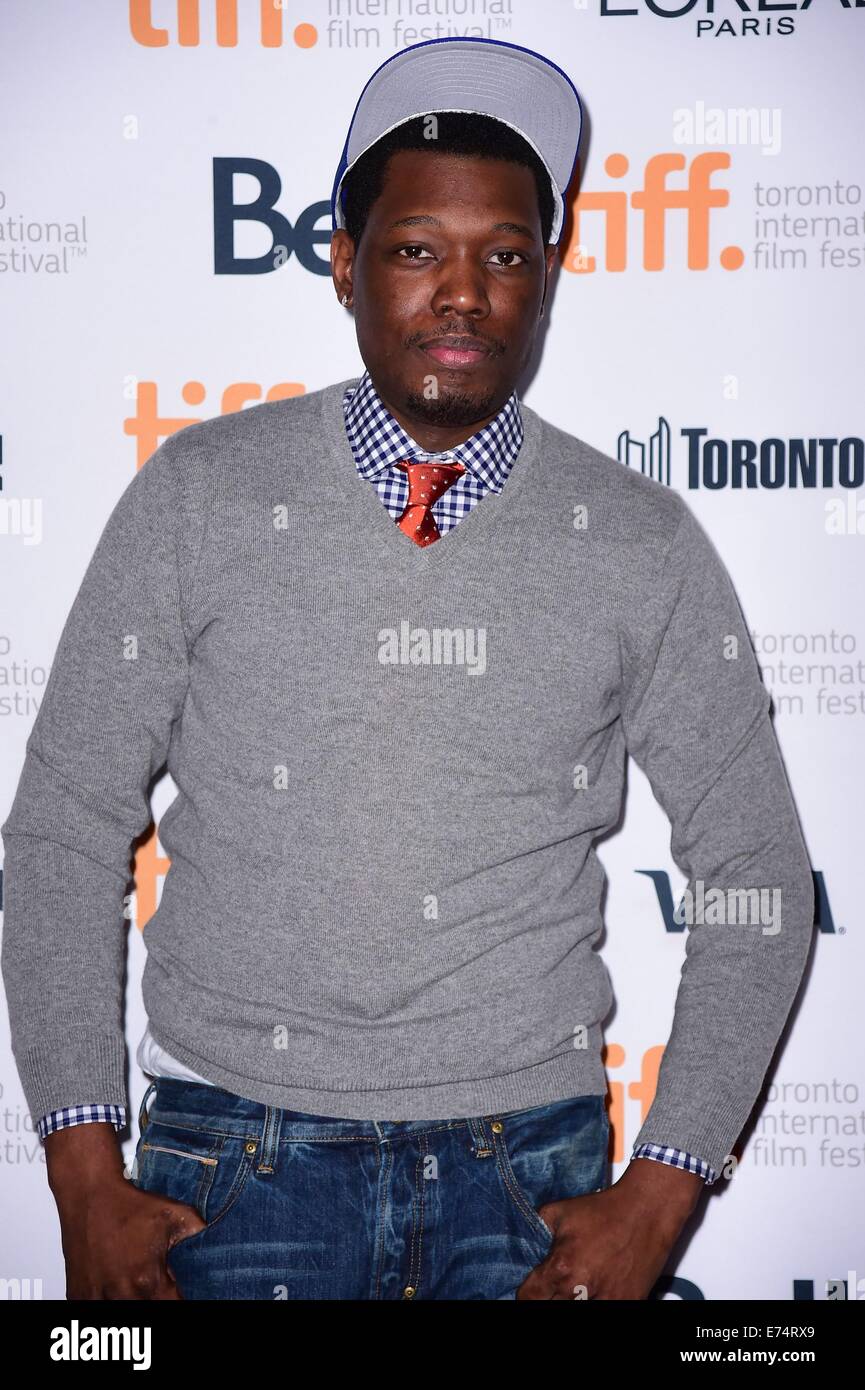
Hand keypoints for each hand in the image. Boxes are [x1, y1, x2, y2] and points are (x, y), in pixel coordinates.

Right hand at [46, 1122, 206, 1298]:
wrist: (90, 1193)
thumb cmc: (129, 1204)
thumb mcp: (175, 1214)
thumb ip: (199, 1233)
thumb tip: (216, 1244)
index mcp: (148, 1282)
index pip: (173, 1309)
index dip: (179, 1300)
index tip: (178, 1291)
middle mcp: (120, 1295)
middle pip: (148, 1313)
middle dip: (157, 1300)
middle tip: (159, 1285)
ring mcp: (96, 1298)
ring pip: (122, 1316)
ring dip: (132, 1301)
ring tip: (136, 1284)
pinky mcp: (78, 1296)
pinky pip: (97, 1310)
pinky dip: (109, 1300)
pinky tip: (116, 1287)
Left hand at [516, 1158, 702, 1299]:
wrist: (646, 1211)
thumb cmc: (604, 1210)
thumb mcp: (558, 1212)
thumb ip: (535, 1231)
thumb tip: (525, 1246)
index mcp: (560, 1267)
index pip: (528, 1298)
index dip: (528, 1292)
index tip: (533, 1287)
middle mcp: (580, 1289)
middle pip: (550, 1307)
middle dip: (550, 1296)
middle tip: (558, 1283)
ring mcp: (606, 1301)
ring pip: (577, 1311)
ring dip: (573, 1299)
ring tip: (579, 1284)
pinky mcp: (627, 1304)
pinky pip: (604, 1310)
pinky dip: (598, 1300)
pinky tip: (597, 1288)